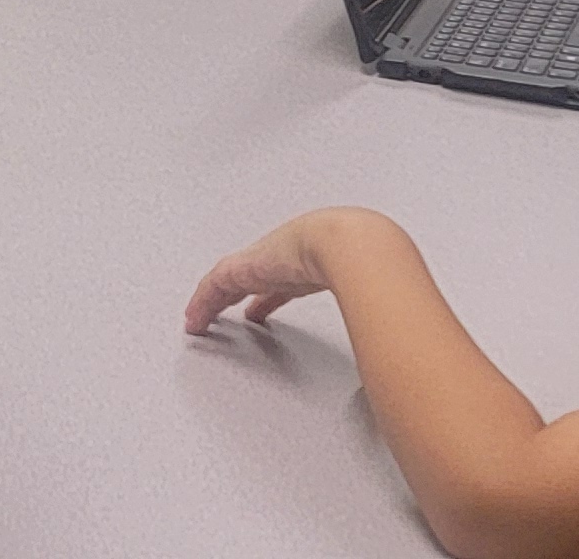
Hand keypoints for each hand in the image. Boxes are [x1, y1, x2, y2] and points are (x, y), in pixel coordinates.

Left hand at [183, 207, 382, 333]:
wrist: (346, 244)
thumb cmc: (358, 258)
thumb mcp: (359, 285)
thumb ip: (367, 309)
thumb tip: (383, 335)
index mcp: (304, 263)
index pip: (279, 283)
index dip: (266, 296)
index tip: (258, 308)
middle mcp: (277, 259)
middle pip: (247, 279)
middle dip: (233, 294)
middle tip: (220, 308)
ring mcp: (257, 262)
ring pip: (224, 283)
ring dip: (211, 300)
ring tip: (200, 317)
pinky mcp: (240, 270)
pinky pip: (211, 288)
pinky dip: (202, 303)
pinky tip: (194, 319)